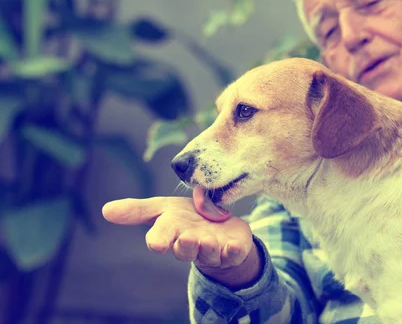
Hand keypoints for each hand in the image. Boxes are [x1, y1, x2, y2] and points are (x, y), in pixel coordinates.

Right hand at [102, 186, 261, 288]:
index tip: (156, 242)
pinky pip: (234, 254)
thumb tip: (105, 210)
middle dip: (185, 246)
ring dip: (208, 248)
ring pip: (209, 253)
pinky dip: (235, 251)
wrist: (220, 227)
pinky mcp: (233, 250)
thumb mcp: (164, 209)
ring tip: (208, 240)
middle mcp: (191, 244)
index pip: (162, 239)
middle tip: (186, 238)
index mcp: (172, 233)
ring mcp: (213, 250)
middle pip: (185, 250)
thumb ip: (138, 210)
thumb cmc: (187, 218)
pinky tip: (235, 246)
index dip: (159, 240)